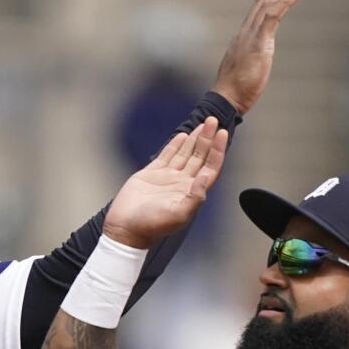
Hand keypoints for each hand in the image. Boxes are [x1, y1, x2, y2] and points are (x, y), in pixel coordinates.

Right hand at [102, 117, 227, 248]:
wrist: (126, 227)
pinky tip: (183, 135)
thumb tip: (206, 176)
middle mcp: (182, 183)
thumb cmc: (152, 225)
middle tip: (213, 121)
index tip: (222, 133)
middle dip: (208, 139)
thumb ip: (195, 197)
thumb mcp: (178, 214)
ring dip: (195, 139)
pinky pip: (168, 155)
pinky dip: (175, 145)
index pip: (210, 167)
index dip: (217, 150)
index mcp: (191, 191)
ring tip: (204, 124)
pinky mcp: (152, 174)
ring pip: (186, 153)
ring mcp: (168, 177)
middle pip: (200, 156)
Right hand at [211, 0, 308, 114]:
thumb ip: (253, 55)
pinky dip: (285, 2)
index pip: (260, 7)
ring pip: (269, 3)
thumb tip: (258, 54)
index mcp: (245, 35)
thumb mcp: (247, 67)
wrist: (226, 99)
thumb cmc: (236, 89)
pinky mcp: (257, 44)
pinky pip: (272, 16)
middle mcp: (246, 30)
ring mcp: (251, 36)